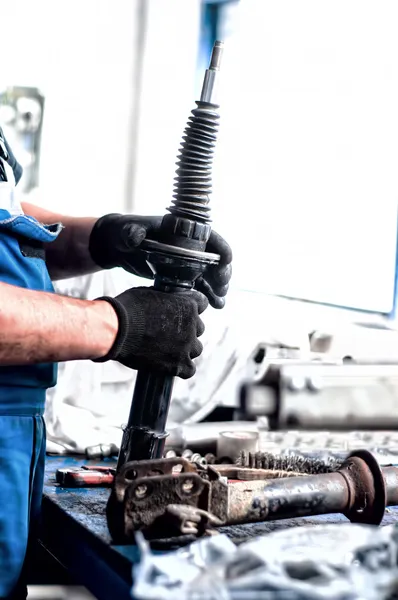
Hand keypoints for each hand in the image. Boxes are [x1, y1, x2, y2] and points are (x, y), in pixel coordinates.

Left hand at [89, 213, 231, 308]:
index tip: (227, 259)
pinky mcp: (179, 274)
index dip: (220, 247)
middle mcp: (188, 245)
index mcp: (181, 230)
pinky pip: (197, 284)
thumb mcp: (128, 231)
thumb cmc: (124, 232)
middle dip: (221, 273)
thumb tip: (135, 236)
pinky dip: (206, 294)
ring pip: (208, 274)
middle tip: (222, 287)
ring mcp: (185, 261)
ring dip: (216, 288)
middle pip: (212, 258)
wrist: (117, 246)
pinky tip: (214, 306)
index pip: (208, 236)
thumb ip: (132, 233)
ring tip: (220, 302)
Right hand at [94, 287, 207, 378]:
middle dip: (186, 330)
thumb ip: (165, 299)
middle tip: (168, 332)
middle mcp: (192, 325)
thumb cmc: (128, 308)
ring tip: (167, 349)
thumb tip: (164, 302)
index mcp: (188, 304)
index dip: (190, 307)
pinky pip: (189, 370)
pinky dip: (181, 368)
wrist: (117, 330)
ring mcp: (186, 346)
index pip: (202, 303)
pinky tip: (170, 365)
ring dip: (185, 349)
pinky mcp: (178, 365)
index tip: (181, 312)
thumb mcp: (150, 293)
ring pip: (196, 349)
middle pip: (198, 329)